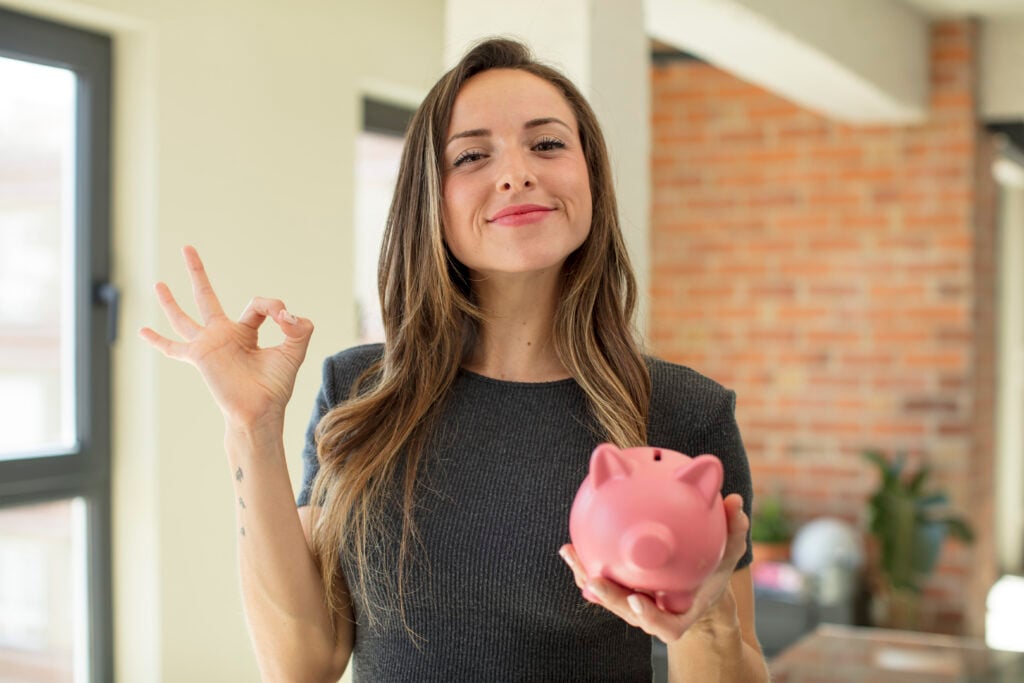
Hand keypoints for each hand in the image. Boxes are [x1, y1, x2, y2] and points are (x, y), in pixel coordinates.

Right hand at [138, 246, 313, 430]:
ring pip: (184, 316)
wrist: (260, 410)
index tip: (285, 318)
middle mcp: (224, 335)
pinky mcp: (199, 355)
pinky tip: (142, 331)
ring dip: (170, 301)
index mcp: (247, 332)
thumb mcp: (294, 352)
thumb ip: (300, 328)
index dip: (274, 306)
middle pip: (206, 296)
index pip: (258, 305)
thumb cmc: (275, 385)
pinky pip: (173, 347)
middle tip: (187, 247)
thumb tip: (286, 313)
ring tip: (158, 284)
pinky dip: (158, 340)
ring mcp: (208, 344)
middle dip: (197, 272)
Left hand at [558, 493, 748, 643]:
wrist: (698, 586)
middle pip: (627, 612)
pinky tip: (571, 543)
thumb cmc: (713, 571)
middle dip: (609, 598)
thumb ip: (734, 531)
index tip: (636, 600)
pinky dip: (585, 564)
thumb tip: (736, 501)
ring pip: (606, 597)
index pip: (666, 625)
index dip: (650, 618)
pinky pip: (600, 580)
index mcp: (681, 612)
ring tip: (569, 552)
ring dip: (585, 576)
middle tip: (594, 579)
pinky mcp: (620, 591)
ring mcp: (634, 604)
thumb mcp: (728, 553)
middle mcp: (653, 613)